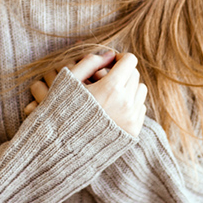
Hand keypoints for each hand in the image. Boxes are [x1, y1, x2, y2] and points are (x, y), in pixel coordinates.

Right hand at [24, 51, 147, 137]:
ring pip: (141, 91)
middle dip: (123, 72)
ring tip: (111, 93)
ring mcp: (131, 119)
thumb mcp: (68, 81)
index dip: (119, 58)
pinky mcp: (133, 132)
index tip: (110, 63)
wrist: (62, 147)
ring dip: (129, 88)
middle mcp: (125, 103)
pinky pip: (140, 109)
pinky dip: (131, 105)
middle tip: (107, 78)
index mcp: (111, 88)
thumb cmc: (61, 111)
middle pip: (135, 75)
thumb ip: (89, 62)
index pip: (130, 60)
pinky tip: (113, 109)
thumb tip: (109, 54)